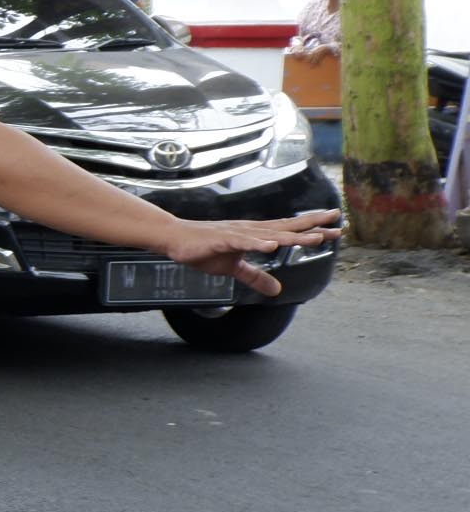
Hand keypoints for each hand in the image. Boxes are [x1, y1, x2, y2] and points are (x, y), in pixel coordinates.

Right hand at [161, 209, 341, 295]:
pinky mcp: (221, 240)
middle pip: (287, 227)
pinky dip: (257, 243)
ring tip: (315, 238)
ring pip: (270, 234)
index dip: (311, 228)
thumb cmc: (202, 248)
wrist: (174, 238)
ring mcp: (237, 234)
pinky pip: (242, 242)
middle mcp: (251, 231)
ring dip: (293, 236)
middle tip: (337, 220)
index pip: (288, 230)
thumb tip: (277, 291)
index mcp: (255, 235)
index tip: (334, 227)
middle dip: (312, 224)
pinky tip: (272, 245)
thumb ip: (256, 277)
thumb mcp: (233, 267)